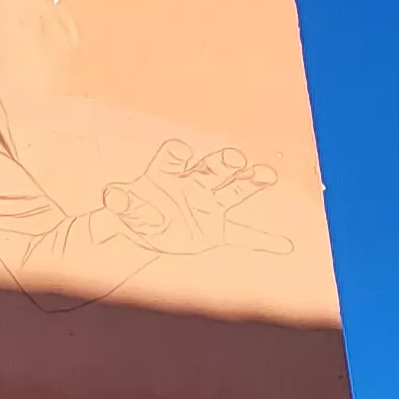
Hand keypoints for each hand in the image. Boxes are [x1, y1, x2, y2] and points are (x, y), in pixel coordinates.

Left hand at [99, 141, 289, 256]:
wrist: (144, 228)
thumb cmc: (132, 211)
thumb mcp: (122, 208)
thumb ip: (120, 202)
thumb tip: (113, 196)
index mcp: (167, 172)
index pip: (173, 156)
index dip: (176, 155)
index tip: (179, 153)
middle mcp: (193, 183)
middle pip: (213, 167)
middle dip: (225, 162)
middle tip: (235, 160)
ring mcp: (208, 205)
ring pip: (234, 189)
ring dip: (251, 182)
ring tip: (267, 175)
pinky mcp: (216, 230)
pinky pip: (242, 236)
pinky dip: (262, 242)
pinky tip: (284, 246)